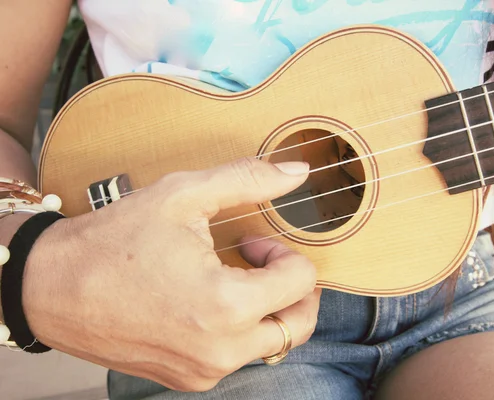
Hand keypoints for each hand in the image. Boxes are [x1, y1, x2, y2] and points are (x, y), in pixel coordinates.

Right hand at [21, 158, 320, 391]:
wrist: (52, 288)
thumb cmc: (113, 241)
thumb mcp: (184, 195)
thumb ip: (249, 181)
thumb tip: (298, 171)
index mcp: (225, 305)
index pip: (302, 283)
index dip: (286, 254)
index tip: (255, 243)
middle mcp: (220, 349)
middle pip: (298, 325)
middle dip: (294, 289)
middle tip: (264, 264)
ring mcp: (204, 371)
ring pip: (271, 343)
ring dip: (268, 309)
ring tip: (233, 279)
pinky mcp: (188, 379)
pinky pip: (237, 356)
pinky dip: (240, 330)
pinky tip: (210, 302)